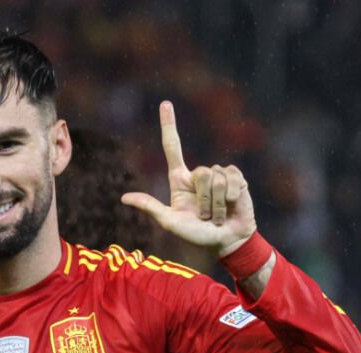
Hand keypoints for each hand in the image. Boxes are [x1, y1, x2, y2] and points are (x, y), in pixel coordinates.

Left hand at [121, 101, 256, 256]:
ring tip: (217, 215)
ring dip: (217, 203)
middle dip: (204, 200)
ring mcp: (219, 175)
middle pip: (201, 171)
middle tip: (205, 216)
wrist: (226, 241)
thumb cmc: (196, 235)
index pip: (172, 147)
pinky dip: (232, 197)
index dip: (169, 125)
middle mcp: (199, 174)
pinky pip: (232, 178)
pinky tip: (233, 206)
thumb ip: (150, 207)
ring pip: (216, 177)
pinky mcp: (237, 179)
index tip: (165, 104)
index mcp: (180, 180)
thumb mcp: (170, 222)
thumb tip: (124, 198)